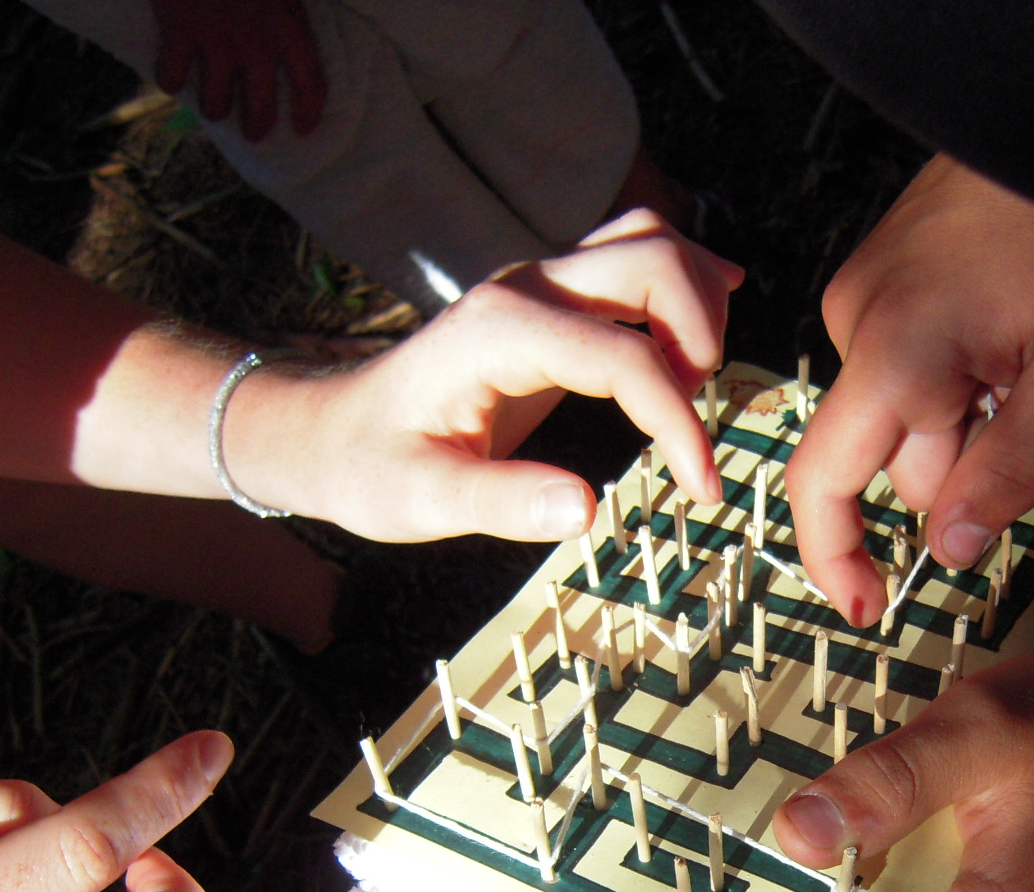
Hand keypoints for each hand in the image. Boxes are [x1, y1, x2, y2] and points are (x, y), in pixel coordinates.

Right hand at [151, 0, 325, 140]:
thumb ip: (295, 9)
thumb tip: (301, 21)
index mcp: (291, 29)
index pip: (312, 88)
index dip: (309, 114)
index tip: (302, 126)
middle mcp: (257, 47)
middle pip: (260, 112)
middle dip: (256, 126)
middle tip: (251, 129)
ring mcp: (215, 43)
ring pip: (214, 105)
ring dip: (213, 107)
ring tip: (212, 102)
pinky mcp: (177, 32)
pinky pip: (169, 78)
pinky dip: (169, 80)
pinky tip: (173, 73)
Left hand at [236, 209, 741, 543]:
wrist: (331, 432)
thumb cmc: (372, 467)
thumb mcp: (424, 501)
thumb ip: (502, 503)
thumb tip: (584, 508)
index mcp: (500, 335)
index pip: (624, 358)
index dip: (678, 423)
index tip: (701, 487)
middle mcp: (525, 288)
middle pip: (652, 259)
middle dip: (702, 332)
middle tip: (699, 414)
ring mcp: (538, 282)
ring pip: (649, 242)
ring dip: (697, 301)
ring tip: (695, 383)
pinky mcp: (549, 295)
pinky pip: (631, 257)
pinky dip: (679, 286)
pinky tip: (699, 336)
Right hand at [785, 155, 1033, 624]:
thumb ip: (1012, 474)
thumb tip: (951, 551)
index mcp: (897, 352)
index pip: (823, 484)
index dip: (837, 558)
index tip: (867, 610)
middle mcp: (858, 320)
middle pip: (892, 453)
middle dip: (963, 463)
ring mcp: (865, 290)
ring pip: (906, 411)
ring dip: (969, 415)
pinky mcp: (883, 272)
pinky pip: (910, 361)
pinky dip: (960, 373)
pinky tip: (1013, 329)